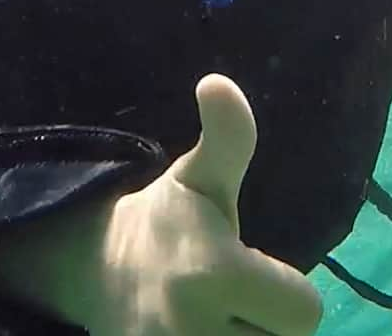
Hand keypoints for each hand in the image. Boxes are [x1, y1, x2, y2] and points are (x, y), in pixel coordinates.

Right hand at [0, 75, 322, 335]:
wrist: (87, 266)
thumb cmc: (161, 222)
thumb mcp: (197, 179)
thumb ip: (228, 139)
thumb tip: (219, 81)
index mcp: (210, 272)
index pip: (304, 311)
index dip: (284, 288)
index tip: (246, 265)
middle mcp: (192, 327)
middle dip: (259, 319)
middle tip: (225, 295)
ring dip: (240, 335)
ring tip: (214, 314)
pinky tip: (199, 329)